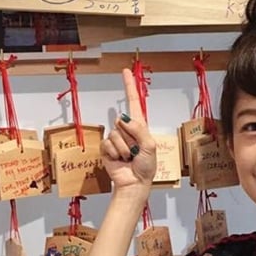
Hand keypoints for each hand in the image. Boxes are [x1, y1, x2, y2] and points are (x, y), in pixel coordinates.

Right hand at [100, 68, 156, 190]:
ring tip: (129, 157)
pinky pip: (108, 143)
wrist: (134, 183)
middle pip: (122, 121)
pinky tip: (119, 159)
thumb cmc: (146, 167)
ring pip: (115, 134)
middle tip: (136, 151)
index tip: (126, 72)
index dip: (130, 86)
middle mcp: (127, 130)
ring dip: (124, 148)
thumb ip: (139, 130)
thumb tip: (123, 119)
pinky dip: (115, 152)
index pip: (133, 102)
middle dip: (130, 136)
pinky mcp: (106, 148)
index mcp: (140, 127)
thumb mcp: (149, 146)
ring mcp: (116, 139)